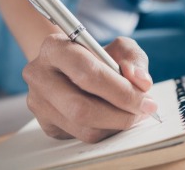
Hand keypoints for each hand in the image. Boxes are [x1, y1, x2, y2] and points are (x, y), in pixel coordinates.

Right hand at [22, 34, 156, 142]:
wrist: (70, 67)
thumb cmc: (97, 55)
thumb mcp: (118, 47)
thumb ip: (133, 59)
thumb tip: (142, 82)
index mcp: (55, 48)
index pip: (87, 73)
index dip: (120, 90)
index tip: (146, 99)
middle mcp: (39, 75)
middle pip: (81, 107)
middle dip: (120, 114)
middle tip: (143, 112)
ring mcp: (39, 102)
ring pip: (82, 127)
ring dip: (115, 125)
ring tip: (132, 114)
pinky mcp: (46, 123)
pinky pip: (81, 136)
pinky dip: (105, 131)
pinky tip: (114, 118)